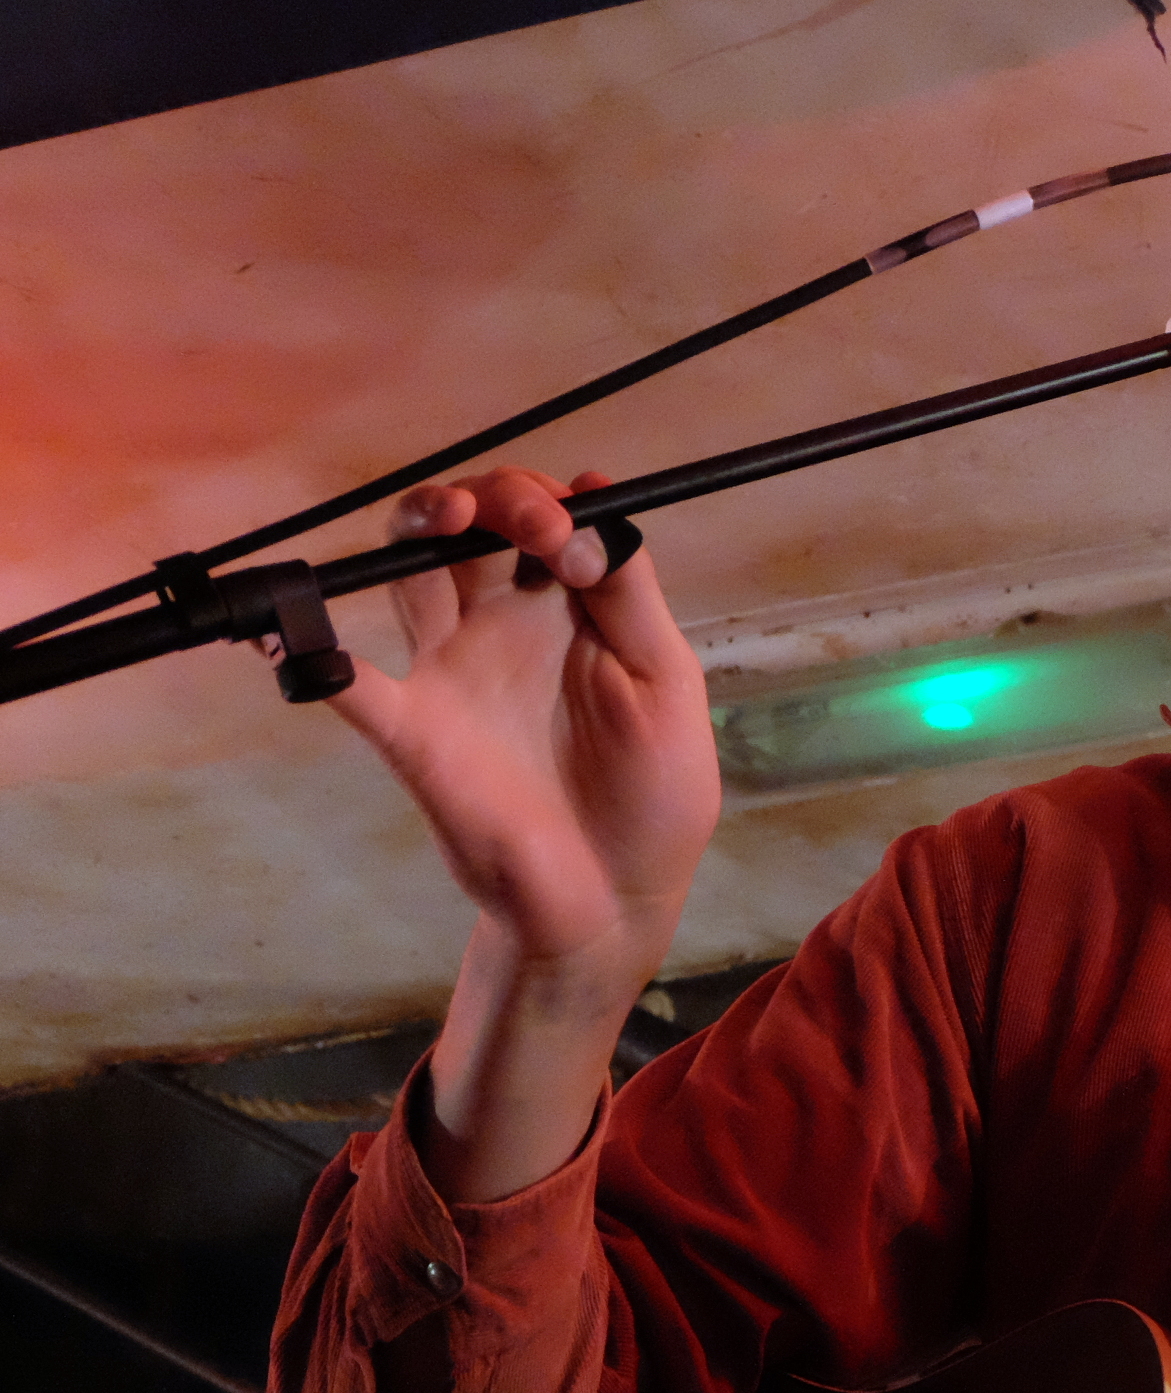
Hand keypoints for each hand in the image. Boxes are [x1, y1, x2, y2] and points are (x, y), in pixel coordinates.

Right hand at [331, 467, 720, 1008]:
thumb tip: (595, 494)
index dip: (547, 502)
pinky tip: (283, 625)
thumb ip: (629, 593)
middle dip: (490, 498)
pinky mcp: (413, 733)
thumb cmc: (651, 791)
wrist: (615, 898)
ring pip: (406, 573)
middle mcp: (503, 626)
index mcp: (570, 610)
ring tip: (446, 520)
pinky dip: (308, 650)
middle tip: (528, 525)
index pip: (538, 518)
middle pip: (467, 528)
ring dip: (416, 528)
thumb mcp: (665, 680)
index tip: (573, 532)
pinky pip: (347, 686)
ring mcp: (451, 673)